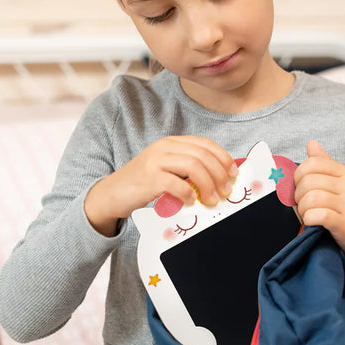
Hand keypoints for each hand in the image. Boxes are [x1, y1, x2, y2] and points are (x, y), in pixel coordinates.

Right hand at [85, 136, 237, 235]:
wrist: (110, 194)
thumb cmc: (143, 185)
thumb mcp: (167, 170)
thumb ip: (188, 170)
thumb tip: (220, 180)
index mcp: (172, 143)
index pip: (205, 144)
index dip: (223, 158)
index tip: (233, 174)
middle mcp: (164, 147)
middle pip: (202, 155)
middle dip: (219, 174)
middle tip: (226, 191)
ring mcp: (155, 161)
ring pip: (193, 166)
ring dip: (208, 185)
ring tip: (212, 200)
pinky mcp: (148, 178)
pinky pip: (176, 184)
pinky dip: (188, 194)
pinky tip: (191, 202)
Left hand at [293, 140, 344, 263]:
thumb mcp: (344, 182)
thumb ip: (325, 164)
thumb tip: (311, 143)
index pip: (312, 164)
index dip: (298, 176)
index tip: (300, 188)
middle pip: (308, 182)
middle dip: (298, 195)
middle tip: (302, 204)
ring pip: (310, 199)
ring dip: (302, 209)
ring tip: (307, 214)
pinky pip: (317, 216)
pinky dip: (309, 219)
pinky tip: (312, 222)